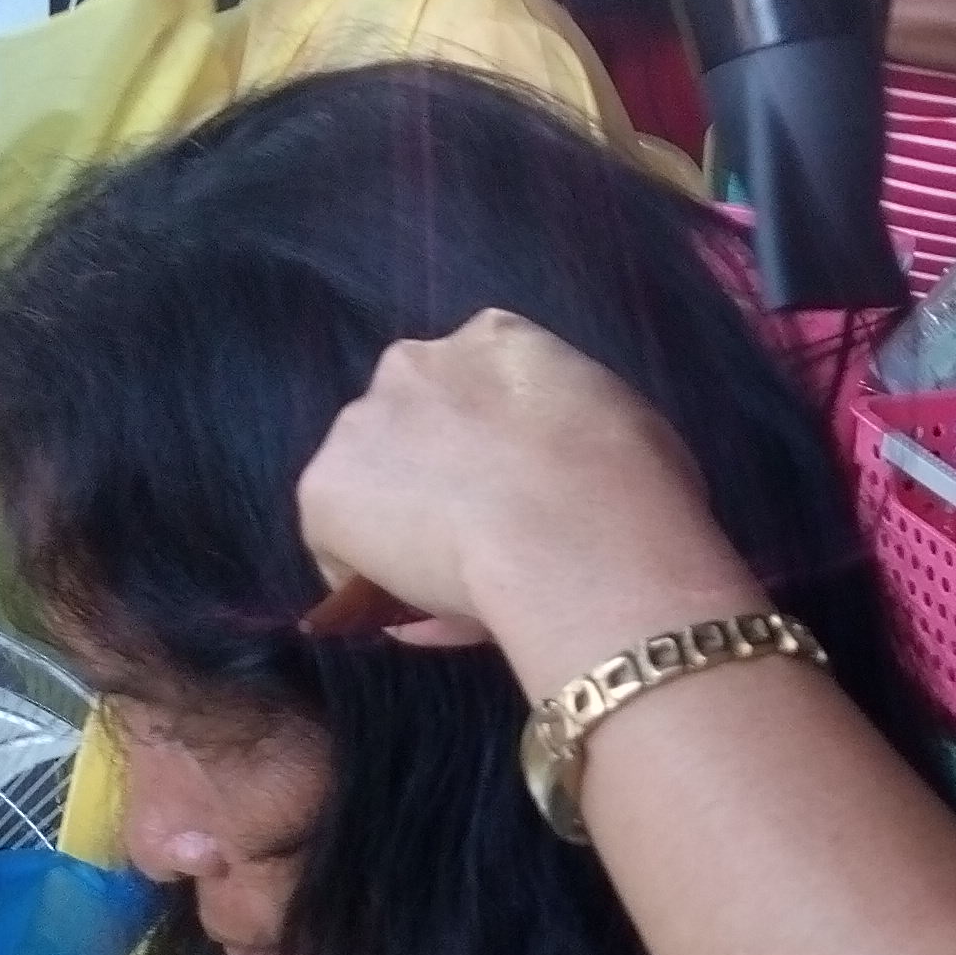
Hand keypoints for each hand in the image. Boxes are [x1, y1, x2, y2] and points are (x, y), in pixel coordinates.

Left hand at [297, 314, 749, 676]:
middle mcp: (414, 363)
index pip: (474, 382)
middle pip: (410, 423)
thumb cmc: (632, 487)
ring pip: (372, 485)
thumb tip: (562, 479)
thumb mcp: (625, 429)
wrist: (579, 538)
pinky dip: (373, 587)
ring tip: (452, 590)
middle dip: (435, 475)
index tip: (516, 493)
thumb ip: (576, 434)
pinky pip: (343, 551)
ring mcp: (359, 426)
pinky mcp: (323, 492)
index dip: (491, 445)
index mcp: (495, 338)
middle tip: (482, 542)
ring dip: (399, 527)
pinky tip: (421, 615)